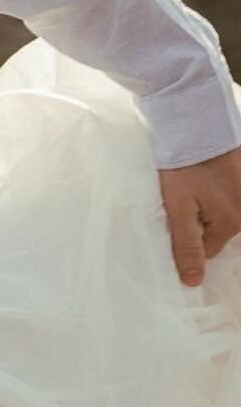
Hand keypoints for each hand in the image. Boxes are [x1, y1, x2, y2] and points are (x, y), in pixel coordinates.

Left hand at [158, 144, 240, 286]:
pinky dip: (217, 192)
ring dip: (208, 205)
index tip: (174, 220)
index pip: (208, 250)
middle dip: (200, 221)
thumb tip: (194, 282)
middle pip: (219, 231)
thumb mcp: (178, 208)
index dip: (188, 238)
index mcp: (232, 223)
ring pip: (224, 213)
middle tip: (184, 199)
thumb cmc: (184, 166)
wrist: (196, 124)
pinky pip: (231, 196)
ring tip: (193, 186)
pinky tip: (205, 177)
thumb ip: (187, 246)